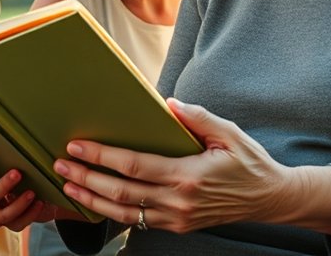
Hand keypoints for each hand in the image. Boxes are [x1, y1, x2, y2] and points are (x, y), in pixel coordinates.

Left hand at [53, 98, 314, 233]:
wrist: (270, 199)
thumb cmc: (249, 162)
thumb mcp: (228, 134)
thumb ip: (197, 117)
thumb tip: (167, 104)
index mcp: (187, 176)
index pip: (134, 166)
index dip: (102, 156)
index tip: (78, 145)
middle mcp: (178, 202)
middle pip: (120, 192)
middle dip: (86, 177)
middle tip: (60, 163)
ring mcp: (176, 219)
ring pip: (123, 213)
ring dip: (91, 199)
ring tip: (67, 184)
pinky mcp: (177, 226)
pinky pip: (137, 221)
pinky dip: (112, 212)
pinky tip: (94, 200)